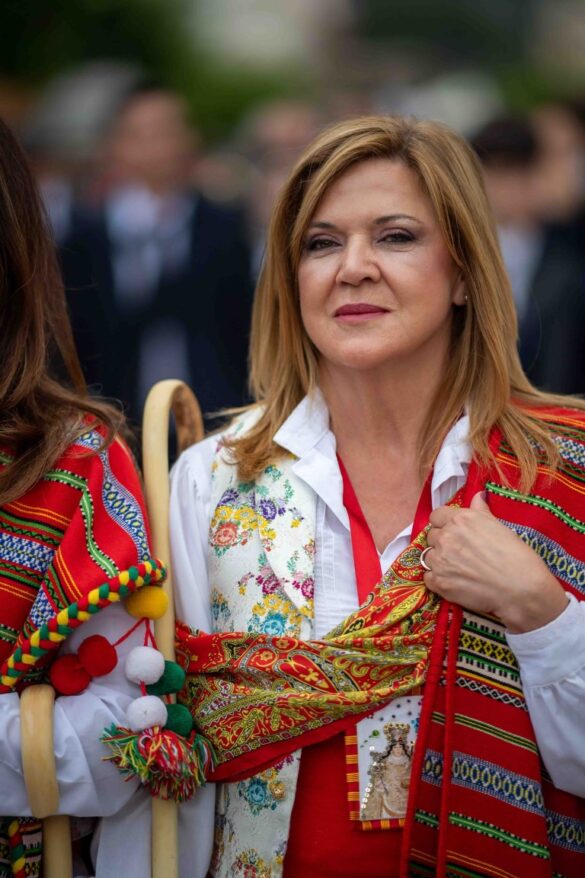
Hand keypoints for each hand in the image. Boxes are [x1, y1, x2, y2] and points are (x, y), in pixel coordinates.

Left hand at [423, 492, 567, 632]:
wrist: (521, 588)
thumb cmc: (516, 556)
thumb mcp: (499, 526)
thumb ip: (481, 510)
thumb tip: (478, 496)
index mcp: (460, 520)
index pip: (436, 516)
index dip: (444, 524)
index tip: (453, 532)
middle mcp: (446, 537)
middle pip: (431, 536)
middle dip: (442, 542)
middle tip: (459, 552)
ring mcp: (440, 560)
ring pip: (428, 556)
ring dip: (438, 561)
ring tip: (458, 568)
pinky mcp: (439, 582)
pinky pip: (428, 577)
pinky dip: (437, 580)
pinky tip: (453, 581)